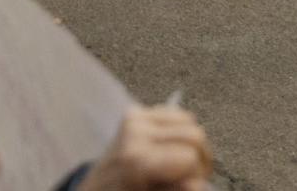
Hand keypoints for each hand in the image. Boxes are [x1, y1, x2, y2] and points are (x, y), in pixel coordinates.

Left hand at [75, 106, 212, 190]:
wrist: (96, 188)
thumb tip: (198, 184)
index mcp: (139, 161)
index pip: (190, 158)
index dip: (198, 174)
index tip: (193, 183)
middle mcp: (136, 134)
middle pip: (194, 134)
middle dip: (200, 156)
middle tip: (193, 173)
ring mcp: (134, 119)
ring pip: (189, 120)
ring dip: (190, 141)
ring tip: (181, 159)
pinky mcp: (133, 112)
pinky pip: (173, 113)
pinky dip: (178, 129)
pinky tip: (168, 145)